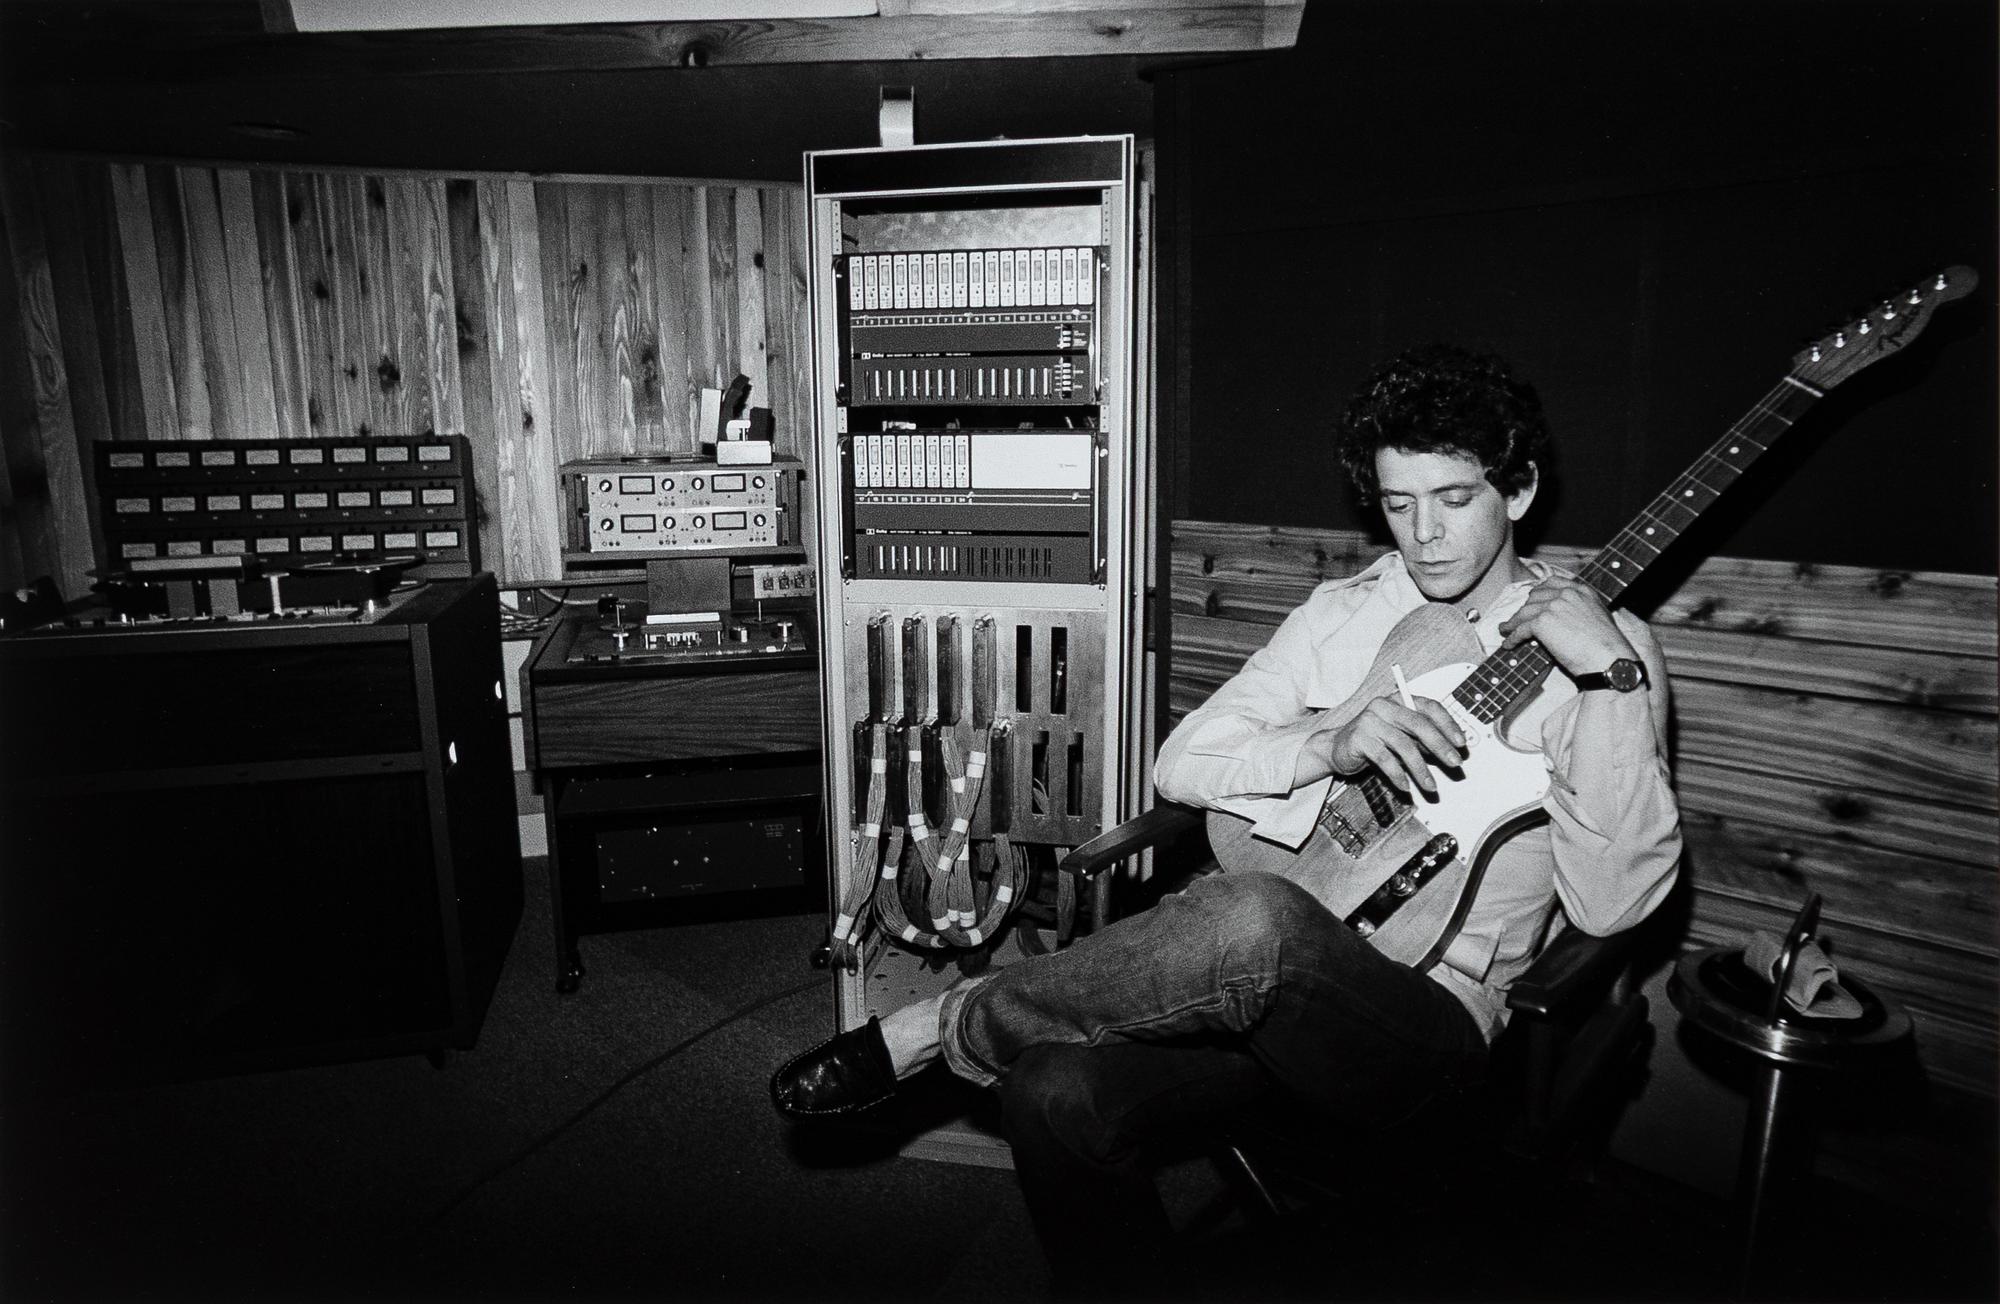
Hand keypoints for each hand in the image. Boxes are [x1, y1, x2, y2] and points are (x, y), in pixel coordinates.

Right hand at [1319, 694, 1466, 796]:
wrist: (1336, 748)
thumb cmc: (1374, 741)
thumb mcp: (1401, 737)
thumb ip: (1423, 740)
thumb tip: (1450, 751)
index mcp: (1398, 700)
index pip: (1429, 707)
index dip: (1448, 724)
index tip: (1461, 743)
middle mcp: (1384, 706)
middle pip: (1419, 724)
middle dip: (1441, 746)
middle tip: (1454, 763)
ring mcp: (1370, 721)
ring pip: (1404, 745)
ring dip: (1421, 769)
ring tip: (1430, 786)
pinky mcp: (1359, 739)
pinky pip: (1385, 760)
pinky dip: (1398, 775)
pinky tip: (1405, 786)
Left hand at [1498, 576, 1634, 675]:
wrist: (1608, 658)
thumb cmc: (1606, 646)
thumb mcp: (1599, 616)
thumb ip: (1581, 609)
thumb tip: (1566, 619)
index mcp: (1581, 591)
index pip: (1553, 583)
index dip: (1539, 593)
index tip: (1532, 600)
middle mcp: (1566, 594)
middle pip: (1535, 597)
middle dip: (1525, 608)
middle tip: (1518, 619)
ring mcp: (1553, 606)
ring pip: (1524, 612)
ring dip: (1513, 623)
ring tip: (1506, 631)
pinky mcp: (1542, 622)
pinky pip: (1521, 629)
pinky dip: (1513, 637)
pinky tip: (1509, 644)